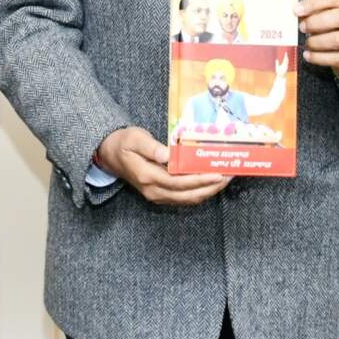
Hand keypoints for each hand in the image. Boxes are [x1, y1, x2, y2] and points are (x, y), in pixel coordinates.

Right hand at [93, 126, 231, 207]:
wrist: (109, 154)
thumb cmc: (123, 143)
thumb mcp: (134, 138)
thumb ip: (151, 147)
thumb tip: (168, 154)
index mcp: (147, 176)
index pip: (178, 182)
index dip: (199, 180)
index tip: (217, 174)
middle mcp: (153, 191)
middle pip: (187, 195)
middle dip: (210, 188)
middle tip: (229, 177)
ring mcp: (156, 195)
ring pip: (187, 199)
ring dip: (208, 192)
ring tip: (225, 180)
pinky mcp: (160, 195)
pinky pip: (184, 198)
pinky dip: (199, 192)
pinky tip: (211, 184)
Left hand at [295, 0, 338, 79]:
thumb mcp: (332, 14)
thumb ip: (317, 12)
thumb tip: (296, 13)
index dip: (314, 3)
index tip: (296, 10)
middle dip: (317, 22)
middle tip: (302, 28)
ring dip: (318, 42)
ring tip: (307, 43)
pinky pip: (338, 58)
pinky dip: (319, 58)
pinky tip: (308, 55)